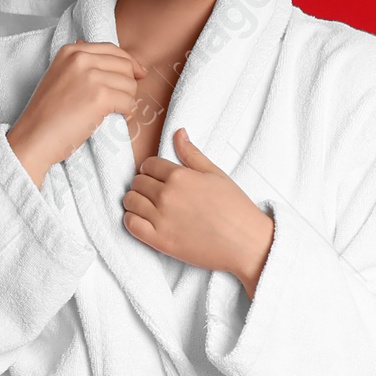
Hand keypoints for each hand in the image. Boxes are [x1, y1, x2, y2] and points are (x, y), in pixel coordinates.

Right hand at [7, 40, 145, 186]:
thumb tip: (110, 57)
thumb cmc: (47, 114)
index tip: (138, 74)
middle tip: (121, 102)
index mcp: (71, 50)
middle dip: (128, 85)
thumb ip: (81, 64)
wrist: (34, 137)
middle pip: (125, 66)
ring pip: (130, 85)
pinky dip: (128, 114)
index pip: (112, 49)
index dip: (129, 63)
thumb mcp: (59, 76)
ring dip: (128, 101)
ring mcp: (90, 76)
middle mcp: (81, 58)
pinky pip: (129, 103)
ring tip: (115, 113)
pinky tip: (118, 120)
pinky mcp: (99, 97)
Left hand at [122, 130, 275, 297]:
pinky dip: (132, 220)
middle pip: (137, 182)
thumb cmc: (234, 207)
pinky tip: (144, 220)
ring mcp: (161, 218)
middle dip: (143, 184)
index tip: (158, 177)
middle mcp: (166, 195)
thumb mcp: (216, 174)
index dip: (152, 170)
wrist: (245, 243)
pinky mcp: (159, 240)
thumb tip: (178, 132)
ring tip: (148, 206)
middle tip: (155, 193)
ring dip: (136, 201)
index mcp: (179, 176)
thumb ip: (192, 154)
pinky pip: (130, 224)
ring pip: (130, 202)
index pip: (148, 165)